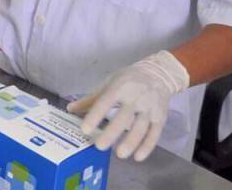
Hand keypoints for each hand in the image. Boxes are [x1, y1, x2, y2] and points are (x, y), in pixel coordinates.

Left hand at [67, 51, 189, 160]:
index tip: (85, 129)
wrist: (158, 74)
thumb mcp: (109, 83)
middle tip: (100, 146)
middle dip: (112, 133)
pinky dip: (147, 147)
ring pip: (140, 128)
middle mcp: (136, 98)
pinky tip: (138, 157)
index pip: (105, 102)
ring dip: (131, 142)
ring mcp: (150, 109)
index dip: (95, 116)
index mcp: (119, 88)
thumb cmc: (128, 79)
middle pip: (123, 118)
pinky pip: (154, 134)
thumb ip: (92, 98)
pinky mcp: (160, 118)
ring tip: (119, 154)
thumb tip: (71, 109)